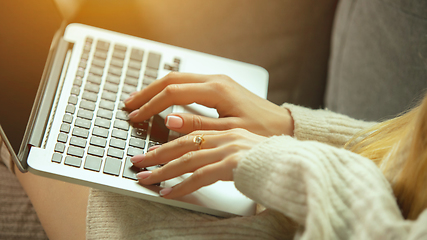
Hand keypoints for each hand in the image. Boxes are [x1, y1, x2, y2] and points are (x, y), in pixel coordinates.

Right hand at [124, 72, 293, 136]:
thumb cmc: (262, 131)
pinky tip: (162, 100)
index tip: (137, 116)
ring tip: (139, 101)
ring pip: (178, 79)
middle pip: (171, 79)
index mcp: (216, 90)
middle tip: (129, 105)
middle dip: (147, 92)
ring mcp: (217, 81)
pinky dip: (170, 91)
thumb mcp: (229, 132)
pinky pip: (188, 84)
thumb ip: (198, 126)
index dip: (151, 104)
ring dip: (157, 90)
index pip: (173, 92)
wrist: (284, 126)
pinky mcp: (219, 87)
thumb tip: (168, 118)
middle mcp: (215, 80)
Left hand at [131, 128, 265, 198]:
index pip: (189, 132)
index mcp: (228, 128)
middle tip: (137, 163)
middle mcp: (226, 135)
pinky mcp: (233, 164)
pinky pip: (201, 176)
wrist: (296, 161)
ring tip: (145, 180)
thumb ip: (219, 145)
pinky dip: (182, 185)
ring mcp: (230, 149)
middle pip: (183, 143)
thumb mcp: (242, 146)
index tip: (150, 151)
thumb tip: (195, 149)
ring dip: (163, 171)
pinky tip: (168, 194)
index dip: (166, 142)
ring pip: (188, 158)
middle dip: (156, 155)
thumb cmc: (271, 157)